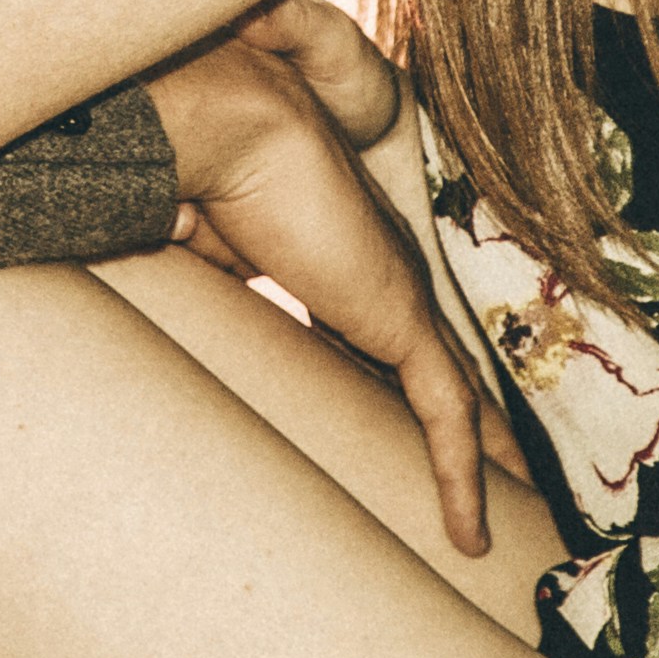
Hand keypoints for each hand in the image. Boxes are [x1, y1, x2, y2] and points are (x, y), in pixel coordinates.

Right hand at [150, 1, 514, 556]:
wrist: (232, 122)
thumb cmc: (200, 165)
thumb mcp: (200, 244)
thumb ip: (208, 275)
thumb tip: (169, 278)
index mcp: (339, 255)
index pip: (380, 337)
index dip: (392, 385)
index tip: (391, 435)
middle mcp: (381, 272)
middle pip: (432, 369)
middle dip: (460, 431)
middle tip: (482, 489)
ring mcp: (398, 296)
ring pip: (454, 399)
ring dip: (480, 464)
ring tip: (488, 530)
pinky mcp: (403, 321)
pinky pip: (448, 415)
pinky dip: (460, 476)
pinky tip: (469, 535)